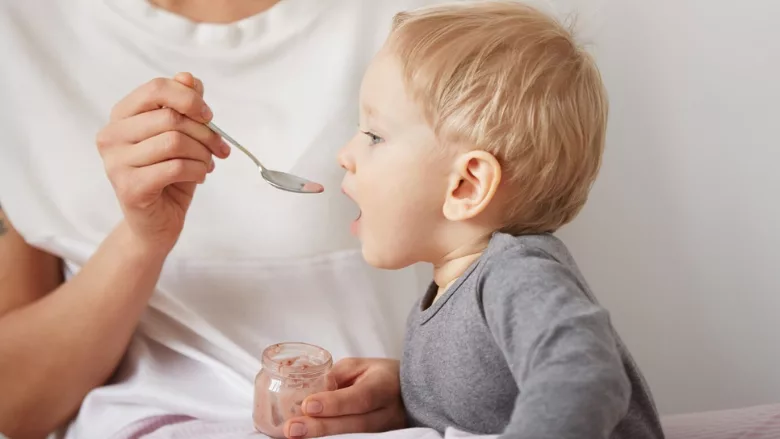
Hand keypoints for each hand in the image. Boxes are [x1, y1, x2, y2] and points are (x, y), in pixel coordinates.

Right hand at [95, 72, 229, 252]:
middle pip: (170, 117)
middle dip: (205, 132)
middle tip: (220, 149)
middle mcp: (111, 135)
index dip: (190, 98)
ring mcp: (115, 162)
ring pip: (174, 141)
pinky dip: (198, 171)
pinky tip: (200, 177)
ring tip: (206, 164)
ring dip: (202, 154)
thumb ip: (184, 106)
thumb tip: (188, 78)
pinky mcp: (129, 187)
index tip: (209, 116)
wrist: (157, 222)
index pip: (156, 88)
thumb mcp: (181, 136)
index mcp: (122, 116)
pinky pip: (175, 167)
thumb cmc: (169, 175)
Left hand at [283, 358, 405, 438]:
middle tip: (292, 428)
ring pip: (355, 438)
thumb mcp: (359, 366)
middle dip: (321, 427)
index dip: (335, 403)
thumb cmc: (380, 375)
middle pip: (355, 424)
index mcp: (384, 386)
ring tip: (295, 435)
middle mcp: (388, 412)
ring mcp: (386, 431)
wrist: (409, 393)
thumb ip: (335, 377)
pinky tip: (310, 438)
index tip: (308, 404)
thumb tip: (308, 393)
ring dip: (322, 437)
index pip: (361, 397)